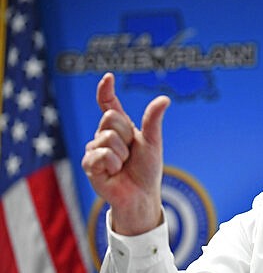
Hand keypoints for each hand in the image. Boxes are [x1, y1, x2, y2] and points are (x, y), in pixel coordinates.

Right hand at [81, 73, 170, 234]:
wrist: (142, 195)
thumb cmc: (147, 169)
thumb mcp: (153, 142)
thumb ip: (153, 120)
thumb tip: (164, 98)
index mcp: (120, 128)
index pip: (108, 104)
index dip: (106, 91)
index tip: (109, 77)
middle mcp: (104, 136)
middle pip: (110, 118)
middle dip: (126, 135)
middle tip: (130, 153)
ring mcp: (94, 150)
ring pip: (106, 138)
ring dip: (121, 154)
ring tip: (122, 165)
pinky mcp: (89, 165)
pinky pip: (100, 154)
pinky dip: (113, 164)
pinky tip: (114, 172)